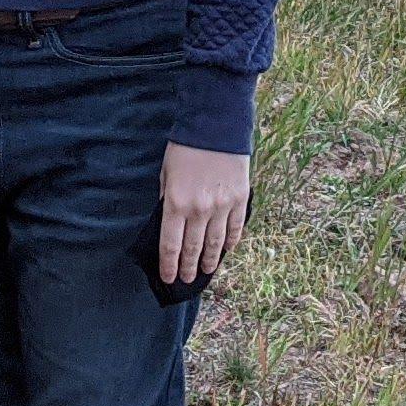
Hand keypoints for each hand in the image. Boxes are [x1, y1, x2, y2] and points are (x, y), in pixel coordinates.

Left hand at [159, 142, 250, 286]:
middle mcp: (198, 210)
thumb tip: (171, 221)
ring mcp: (221, 207)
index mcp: (175, 204)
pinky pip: (235, 228)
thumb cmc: (185, 147)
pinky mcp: (239, 200)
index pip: (171, 246)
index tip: (169, 278)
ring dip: (210, 260)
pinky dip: (230, 242)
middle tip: (187, 279)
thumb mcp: (166, 174)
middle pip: (192, 250)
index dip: (169, 266)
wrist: (216, 126)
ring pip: (215, 244)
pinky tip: (225, 250)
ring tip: (206, 270)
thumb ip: (167, 199)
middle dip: (188, 268)